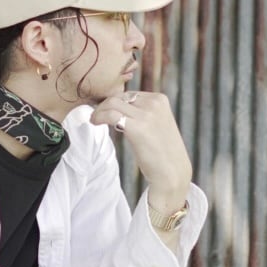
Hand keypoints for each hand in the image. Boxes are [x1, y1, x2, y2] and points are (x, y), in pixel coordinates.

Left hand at [89, 91, 192, 213]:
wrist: (172, 172)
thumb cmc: (162, 151)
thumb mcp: (157, 123)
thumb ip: (142, 112)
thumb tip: (117, 106)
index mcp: (160, 100)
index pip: (128, 94)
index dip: (113, 102)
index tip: (104, 111)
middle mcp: (154, 103)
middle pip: (119, 96)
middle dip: (104, 105)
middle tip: (96, 116)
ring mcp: (147, 114)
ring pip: (112, 102)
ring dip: (99, 110)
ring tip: (94, 120)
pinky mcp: (137, 128)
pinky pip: (110, 115)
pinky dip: (99, 117)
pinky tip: (95, 123)